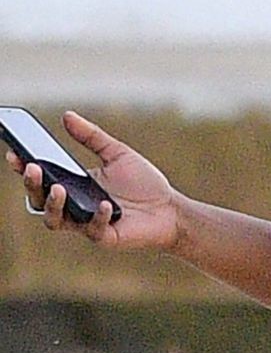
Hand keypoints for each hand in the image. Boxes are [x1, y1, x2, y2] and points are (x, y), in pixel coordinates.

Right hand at [5, 113, 180, 250]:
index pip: (40, 179)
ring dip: (53, 205)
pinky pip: (93, 230)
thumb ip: (92, 137)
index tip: (15, 153)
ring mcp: (86, 224)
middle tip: (32, 168)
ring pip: (55, 220)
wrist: (173, 210)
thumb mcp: (118, 154)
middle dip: (31, 184)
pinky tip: (105, 204)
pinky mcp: (105, 237)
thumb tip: (67, 115)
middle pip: (39, 200)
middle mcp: (74, 207)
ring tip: (57, 187)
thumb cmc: (145, 184)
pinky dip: (96, 216)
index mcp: (73, 186)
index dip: (23, 167)